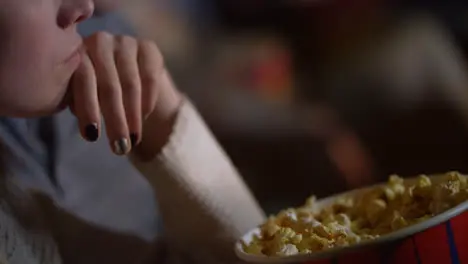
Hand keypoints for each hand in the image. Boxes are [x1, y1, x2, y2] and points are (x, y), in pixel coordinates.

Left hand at [70, 32, 181, 157]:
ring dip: (133, 115)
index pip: (83, 79)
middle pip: (109, 84)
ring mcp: (126, 42)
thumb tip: (86, 126)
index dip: (88, 109)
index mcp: (77, 52)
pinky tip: (144, 117)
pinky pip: (150, 77)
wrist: (127, 81)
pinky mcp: (148, 47)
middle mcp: (100, 41)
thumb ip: (78, 104)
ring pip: (131, 83)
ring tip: (133, 139)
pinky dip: (147, 100)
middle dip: (114, 119)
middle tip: (119, 147)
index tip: (92, 137)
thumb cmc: (96, 93)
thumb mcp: (82, 99)